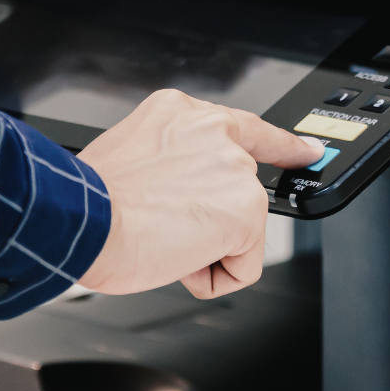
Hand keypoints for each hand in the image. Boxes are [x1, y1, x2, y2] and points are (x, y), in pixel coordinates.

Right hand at [74, 90, 325, 298]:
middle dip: (210, 221)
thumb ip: (170, 159)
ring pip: (238, 231)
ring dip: (202, 247)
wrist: (82, 220)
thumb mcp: (130, 152)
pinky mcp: (247, 209)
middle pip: (239, 193)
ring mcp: (235, 168)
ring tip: (160, 237)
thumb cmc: (89, 200)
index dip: (282, 145)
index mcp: (182, 114)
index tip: (308, 151)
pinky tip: (177, 256)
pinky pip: (243, 266)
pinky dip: (213, 276)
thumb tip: (179, 193)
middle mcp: (214, 130)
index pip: (246, 128)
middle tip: (163, 226)